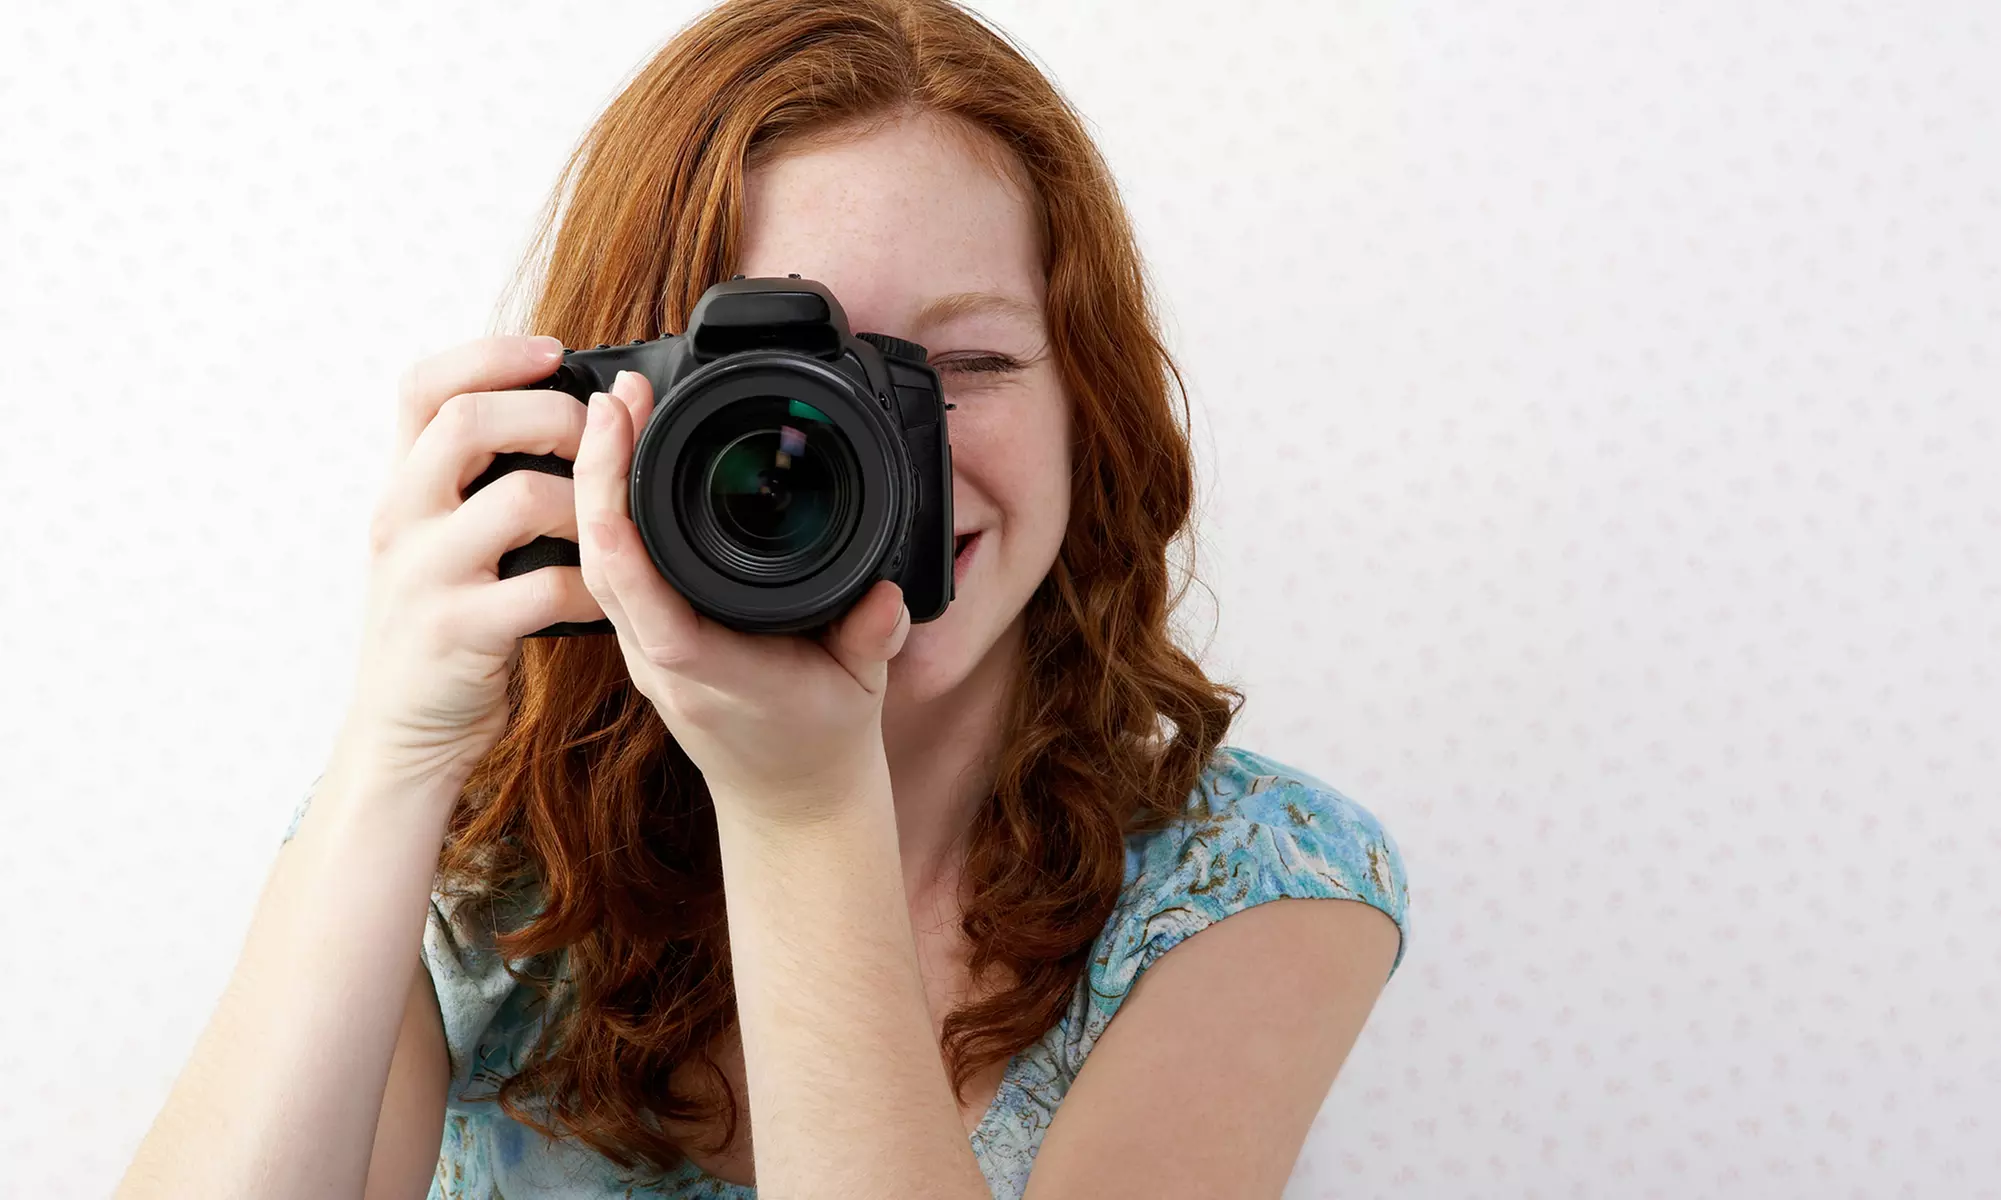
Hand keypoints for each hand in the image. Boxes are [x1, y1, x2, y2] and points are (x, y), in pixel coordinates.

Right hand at [337, 334, 607, 788]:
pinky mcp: (456, 630)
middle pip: (468, 420)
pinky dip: (594, 586)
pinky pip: (546, 587)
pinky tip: (610, 597)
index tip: (553, 351)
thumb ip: (475, 485)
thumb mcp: (439, 542)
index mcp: (402, 487)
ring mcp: (424, 574)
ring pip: (518, 498)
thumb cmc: (441, 628)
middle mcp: (401, 519)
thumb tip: (563, 420)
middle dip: (551, 415)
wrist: (401, 732)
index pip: (423, 385)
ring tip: (610, 526)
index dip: (488, 353)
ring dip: (587, 504)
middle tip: (599, 437)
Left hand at [575, 369, 909, 823]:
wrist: (790, 798)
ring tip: (617, 409)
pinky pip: (611, 569)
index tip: (623, 438)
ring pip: (596, 561)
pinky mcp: (644, 638)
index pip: (643, 594)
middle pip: (602, 560)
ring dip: (597, 482)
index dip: (618, 519)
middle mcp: (662, 659)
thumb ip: (872, 637)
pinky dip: (608, 509)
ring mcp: (645, 650)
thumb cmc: (822, 740)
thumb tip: (885, 591)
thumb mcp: (862, 689)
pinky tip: (620, 460)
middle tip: (618, 395)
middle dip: (599, 471)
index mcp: (708, 671)